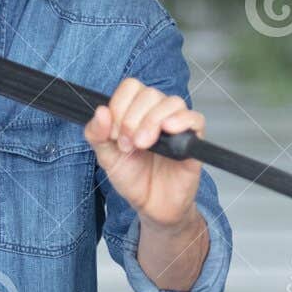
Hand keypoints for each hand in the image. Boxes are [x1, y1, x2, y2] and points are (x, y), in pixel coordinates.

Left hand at [83, 77, 205, 227]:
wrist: (151, 205)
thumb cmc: (133, 178)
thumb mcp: (106, 156)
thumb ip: (97, 134)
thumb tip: (101, 111)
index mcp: (136, 111)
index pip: (131, 87)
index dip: (119, 106)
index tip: (114, 133)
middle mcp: (157, 113)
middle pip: (150, 93)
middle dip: (132, 119)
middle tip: (127, 145)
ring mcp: (177, 125)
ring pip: (172, 102)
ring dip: (152, 121)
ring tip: (144, 145)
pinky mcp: (194, 140)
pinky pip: (195, 118)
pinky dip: (181, 120)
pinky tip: (168, 131)